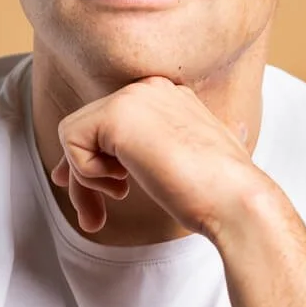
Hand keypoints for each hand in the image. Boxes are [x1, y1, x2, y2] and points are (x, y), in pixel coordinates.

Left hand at [49, 76, 263, 236]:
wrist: (234, 199)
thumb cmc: (215, 194)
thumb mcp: (171, 167)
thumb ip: (132, 159)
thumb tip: (75, 171)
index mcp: (169, 98)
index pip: (113, 124)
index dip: (98, 160)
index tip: (106, 192)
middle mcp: (151, 90)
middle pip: (91, 130)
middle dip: (84, 177)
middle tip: (94, 217)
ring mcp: (134, 97)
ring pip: (75, 135)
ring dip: (85, 179)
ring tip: (116, 200)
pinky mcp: (117, 114)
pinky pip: (70, 141)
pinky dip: (86, 172)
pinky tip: (123, 184)